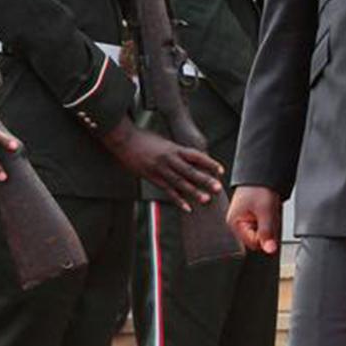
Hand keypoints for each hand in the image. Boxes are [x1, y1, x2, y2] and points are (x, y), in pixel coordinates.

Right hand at [101, 117, 222, 211]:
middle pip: (190, 171)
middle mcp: (169, 158)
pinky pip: (167, 190)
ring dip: (193, 192)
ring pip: (180, 182)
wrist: (124, 139)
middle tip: (217, 188)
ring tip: (205, 200)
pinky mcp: (151, 177)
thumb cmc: (143, 138)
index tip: (220, 170)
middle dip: (205, 180)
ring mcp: (160, 169)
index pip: (196, 155)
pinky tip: (187, 208)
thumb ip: (175, 150)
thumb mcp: (163, 141)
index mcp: (173, 148)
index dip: (209, 163)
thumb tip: (189, 158)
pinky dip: (177, 200)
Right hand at [227, 185, 281, 253]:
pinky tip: (269, 211)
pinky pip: (263, 226)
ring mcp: (244, 220)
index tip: (269, 224)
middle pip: (258, 239)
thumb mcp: (265, 211)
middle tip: (269, 215)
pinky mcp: (251, 217)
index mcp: (235, 223)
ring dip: (269, 224)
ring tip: (269, 211)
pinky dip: (269, 220)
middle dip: (267, 230)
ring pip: (262, 233)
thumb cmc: (259, 188)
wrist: (262, 172)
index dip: (265, 237)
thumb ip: (266, 232)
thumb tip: (269, 250)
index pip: (253, 243)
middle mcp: (237, 223)